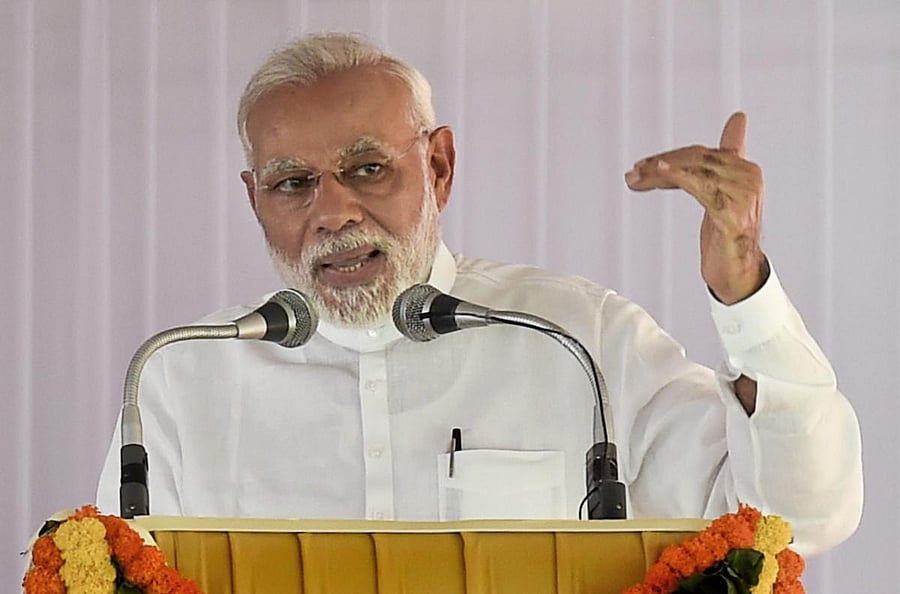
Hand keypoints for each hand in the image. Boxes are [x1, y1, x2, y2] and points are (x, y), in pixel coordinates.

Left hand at [624, 112, 766, 303]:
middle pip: (695, 160)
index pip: (701, 154)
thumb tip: (737, 118)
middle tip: (634, 173)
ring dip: (660, 173)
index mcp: (744, 169)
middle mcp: (748, 177)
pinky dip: (679, 177)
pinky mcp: (733, 214)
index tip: (643, 165)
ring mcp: (743, 195)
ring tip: (636, 177)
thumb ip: (720, 163)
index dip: (671, 157)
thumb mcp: (719, 194)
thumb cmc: (726, 236)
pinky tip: (660, 173)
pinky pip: (702, 188)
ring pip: (694, 171)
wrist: (738, 274)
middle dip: (659, 165)